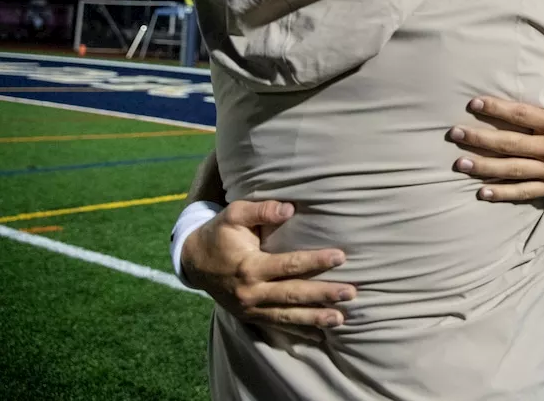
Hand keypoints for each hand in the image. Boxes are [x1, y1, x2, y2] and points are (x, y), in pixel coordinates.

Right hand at [181, 199, 354, 327]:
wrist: (193, 262)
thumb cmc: (219, 233)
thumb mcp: (235, 214)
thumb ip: (261, 210)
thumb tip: (289, 208)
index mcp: (250, 266)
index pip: (289, 265)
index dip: (315, 262)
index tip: (341, 257)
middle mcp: (251, 292)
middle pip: (293, 295)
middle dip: (323, 294)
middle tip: (350, 293)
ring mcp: (250, 308)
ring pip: (287, 316)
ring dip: (315, 318)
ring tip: (340, 319)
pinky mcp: (250, 316)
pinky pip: (277, 326)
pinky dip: (299, 331)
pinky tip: (319, 334)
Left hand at [449, 54, 543, 201]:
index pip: (521, 115)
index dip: (496, 108)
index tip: (473, 103)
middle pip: (509, 143)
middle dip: (479, 138)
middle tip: (453, 134)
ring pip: (512, 170)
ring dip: (483, 167)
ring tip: (458, 164)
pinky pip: (525, 192)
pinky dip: (503, 194)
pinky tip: (482, 192)